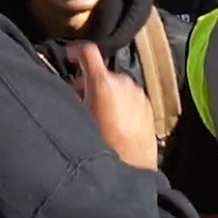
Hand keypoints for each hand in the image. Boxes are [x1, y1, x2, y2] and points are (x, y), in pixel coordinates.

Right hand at [67, 40, 158, 170]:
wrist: (132, 167)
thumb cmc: (103, 146)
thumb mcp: (79, 119)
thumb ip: (73, 99)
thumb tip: (69, 90)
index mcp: (103, 83)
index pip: (88, 51)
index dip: (75, 51)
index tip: (69, 57)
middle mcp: (123, 82)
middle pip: (101, 73)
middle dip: (88, 84)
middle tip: (79, 102)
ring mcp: (138, 93)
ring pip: (115, 86)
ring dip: (105, 94)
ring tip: (97, 117)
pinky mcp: (148, 105)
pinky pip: (128, 97)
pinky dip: (120, 103)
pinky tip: (115, 123)